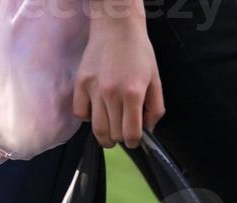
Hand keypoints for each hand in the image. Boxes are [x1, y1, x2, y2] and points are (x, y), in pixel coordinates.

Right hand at [73, 1, 164, 147]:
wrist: (117, 28)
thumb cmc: (139, 52)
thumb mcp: (155, 80)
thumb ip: (156, 108)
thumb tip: (149, 129)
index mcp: (133, 94)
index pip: (131, 134)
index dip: (134, 142)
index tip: (134, 139)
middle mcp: (112, 95)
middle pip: (114, 134)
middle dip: (121, 138)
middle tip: (123, 132)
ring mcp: (94, 90)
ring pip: (97, 129)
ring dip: (105, 136)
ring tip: (110, 134)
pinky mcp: (81, 84)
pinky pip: (80, 113)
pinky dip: (88, 118)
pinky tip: (97, 112)